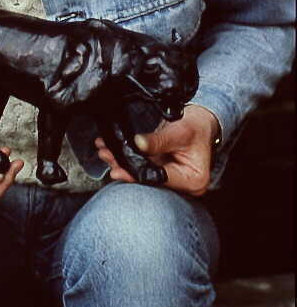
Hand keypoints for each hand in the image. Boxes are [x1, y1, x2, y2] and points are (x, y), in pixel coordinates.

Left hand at [95, 105, 219, 196]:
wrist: (201, 122)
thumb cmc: (197, 127)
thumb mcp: (179, 132)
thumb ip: (159, 140)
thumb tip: (138, 143)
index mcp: (193, 180)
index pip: (160, 179)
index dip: (137, 173)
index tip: (119, 167)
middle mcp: (183, 184)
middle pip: (149, 179)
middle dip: (125, 168)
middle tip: (107, 156)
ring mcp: (172, 179)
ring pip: (143, 174)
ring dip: (123, 163)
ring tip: (106, 152)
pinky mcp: (162, 171)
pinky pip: (143, 167)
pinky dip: (129, 159)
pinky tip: (114, 152)